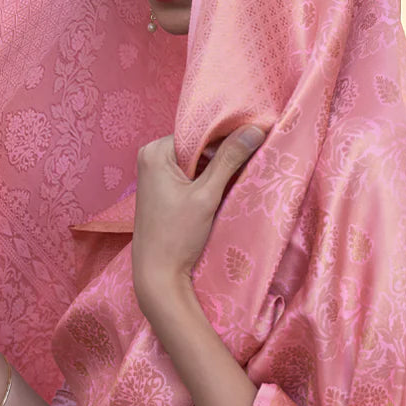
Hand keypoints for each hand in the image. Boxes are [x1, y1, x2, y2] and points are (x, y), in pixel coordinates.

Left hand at [132, 125, 265, 316]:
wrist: (158, 276)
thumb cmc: (176, 236)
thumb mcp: (206, 195)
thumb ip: (230, 160)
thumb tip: (255, 129)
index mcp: (155, 152)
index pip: (199, 132)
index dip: (227, 136)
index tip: (255, 139)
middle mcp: (150, 157)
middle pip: (197, 146)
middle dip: (223, 153)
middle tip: (252, 159)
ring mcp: (154, 175)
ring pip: (196, 161)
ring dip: (217, 168)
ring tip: (240, 175)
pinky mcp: (161, 191)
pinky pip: (190, 175)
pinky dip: (207, 180)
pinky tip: (223, 190)